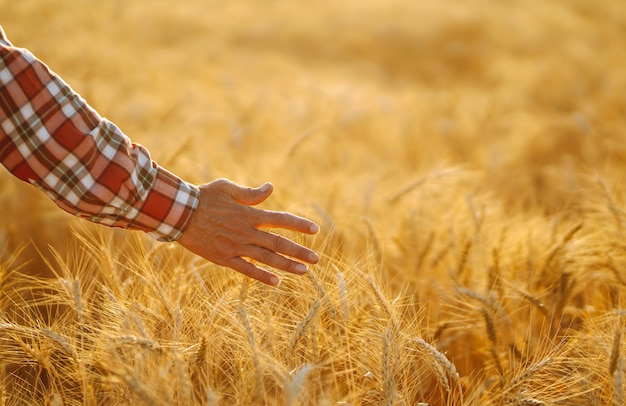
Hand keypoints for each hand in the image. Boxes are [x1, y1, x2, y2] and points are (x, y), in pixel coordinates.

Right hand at [177, 178, 319, 285]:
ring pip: (266, 259)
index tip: (315, 230)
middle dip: (299, 251)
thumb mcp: (227, 188)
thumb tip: (270, 188)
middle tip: (316, 259)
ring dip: (287, 265)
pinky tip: (276, 282)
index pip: (281, 220)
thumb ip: (251, 193)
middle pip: (278, 243)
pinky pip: (246, 269)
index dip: (299, 225)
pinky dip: (262, 276)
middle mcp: (246, 232)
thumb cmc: (203, 197)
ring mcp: (235, 247)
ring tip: (304, 272)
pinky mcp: (223, 258)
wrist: (178, 213)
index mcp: (249, 214)